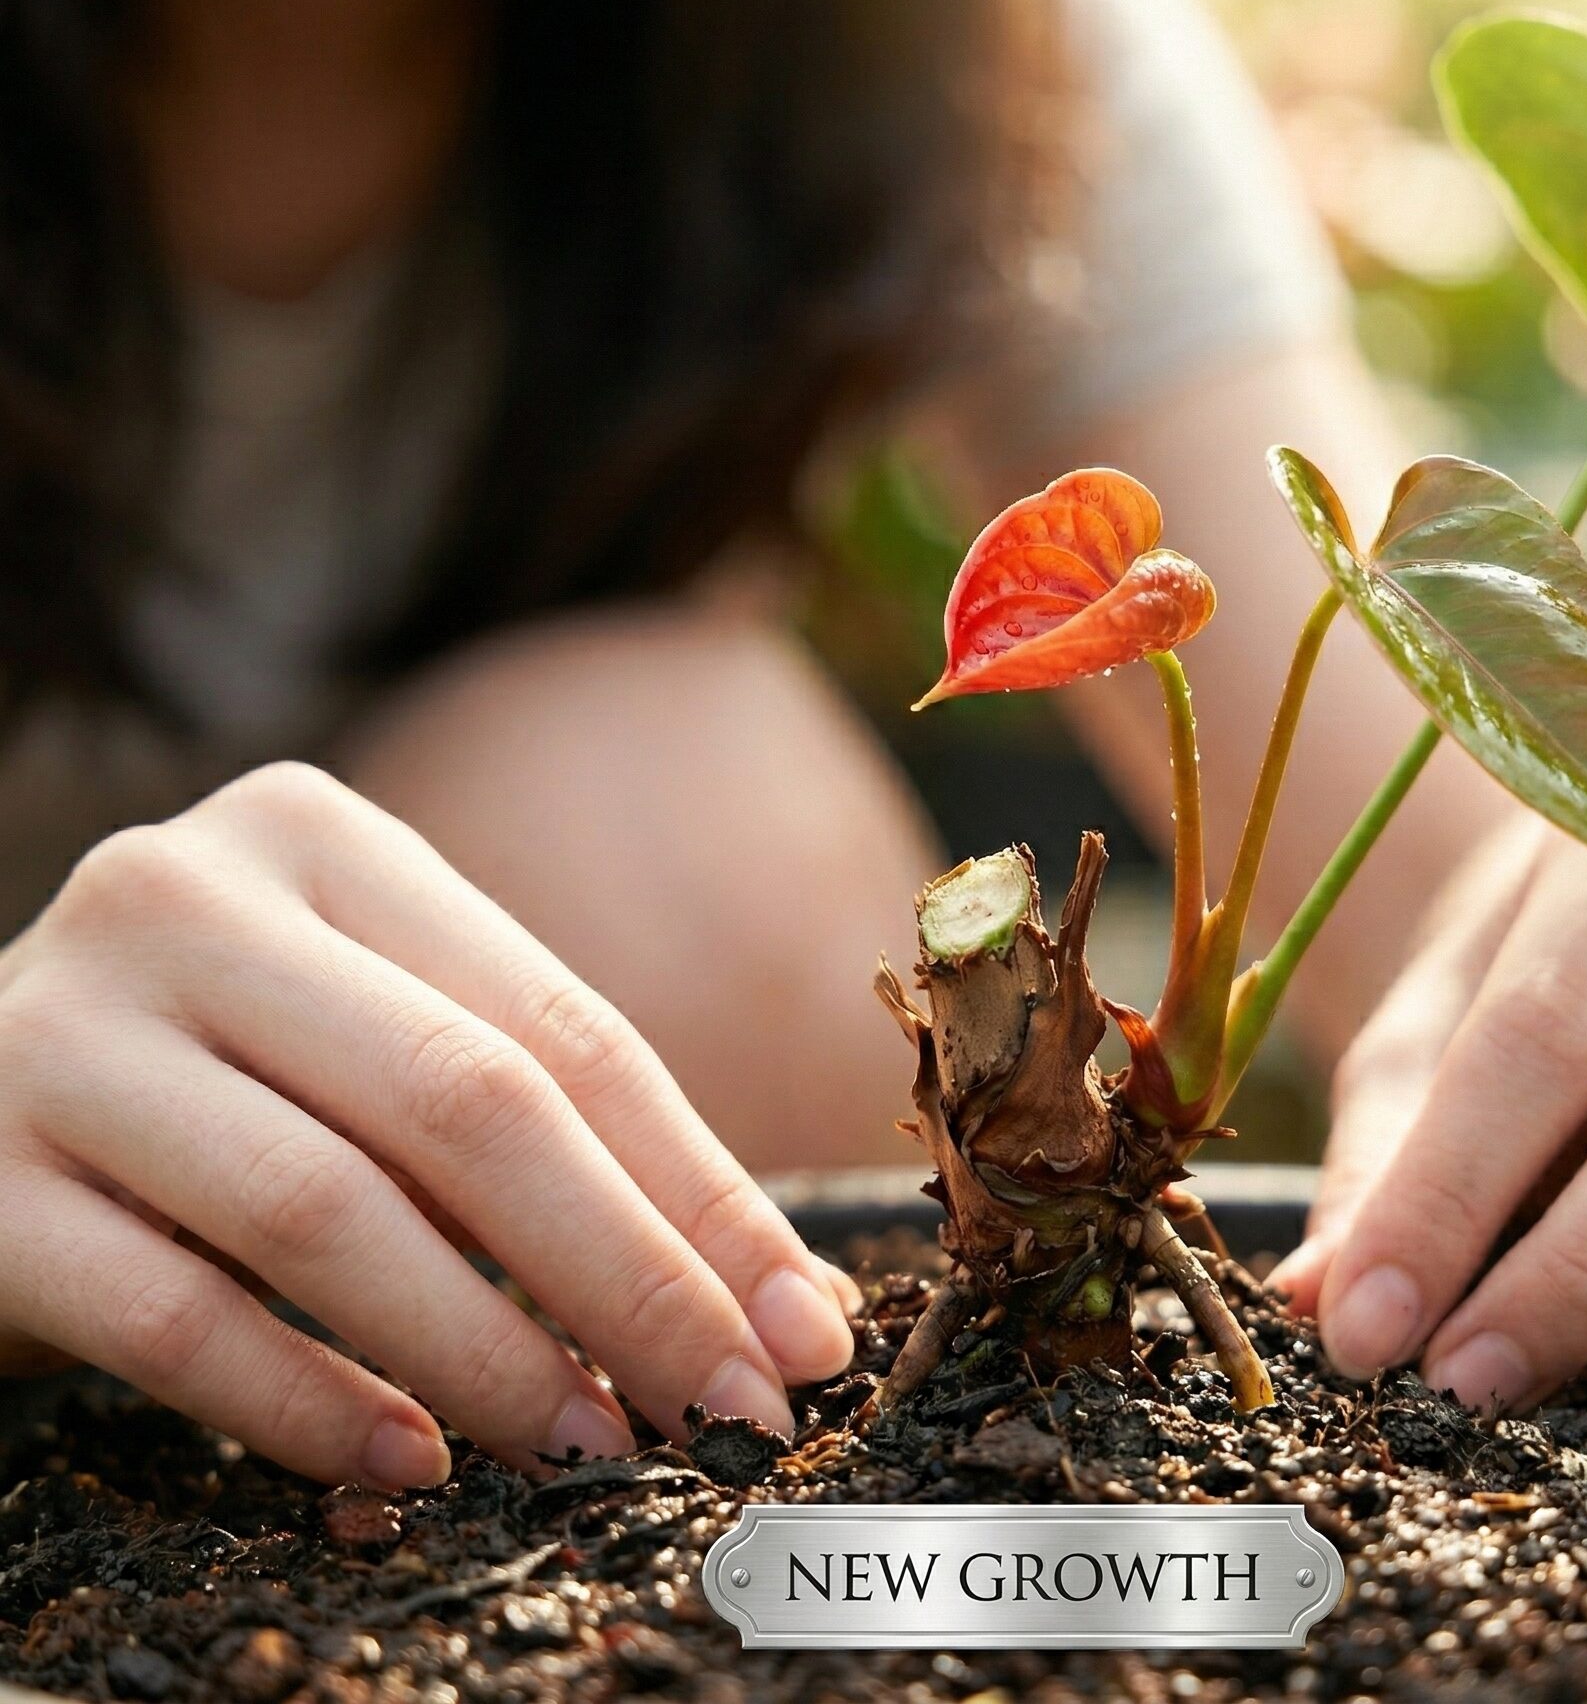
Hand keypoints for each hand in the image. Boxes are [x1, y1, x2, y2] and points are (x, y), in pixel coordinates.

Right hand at [0, 764, 857, 1487]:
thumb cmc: (218, 1073)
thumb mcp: (364, 1032)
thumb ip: (521, 1114)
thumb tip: (754, 1286)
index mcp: (322, 840)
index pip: (562, 1026)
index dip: (698, 1186)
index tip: (800, 1321)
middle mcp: (190, 900)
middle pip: (466, 1103)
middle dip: (627, 1271)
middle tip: (730, 1403)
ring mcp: (66, 1032)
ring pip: (326, 1207)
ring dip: (487, 1350)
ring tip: (596, 1442)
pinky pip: (170, 1313)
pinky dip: (306, 1399)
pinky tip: (413, 1459)